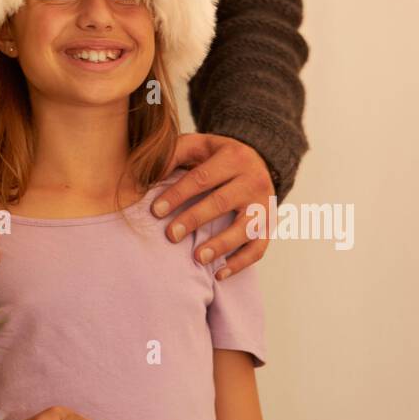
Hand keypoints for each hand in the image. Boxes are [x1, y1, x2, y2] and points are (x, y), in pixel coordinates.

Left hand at [151, 133, 273, 276]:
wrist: (258, 160)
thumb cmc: (217, 156)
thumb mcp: (198, 145)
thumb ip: (174, 154)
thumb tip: (149, 175)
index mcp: (234, 157)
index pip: (202, 178)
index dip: (178, 195)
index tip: (155, 211)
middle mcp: (253, 180)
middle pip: (222, 202)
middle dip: (194, 220)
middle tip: (171, 235)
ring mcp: (265, 204)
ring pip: (245, 228)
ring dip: (221, 245)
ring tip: (198, 258)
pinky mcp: (270, 225)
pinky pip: (259, 248)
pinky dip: (240, 263)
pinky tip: (219, 274)